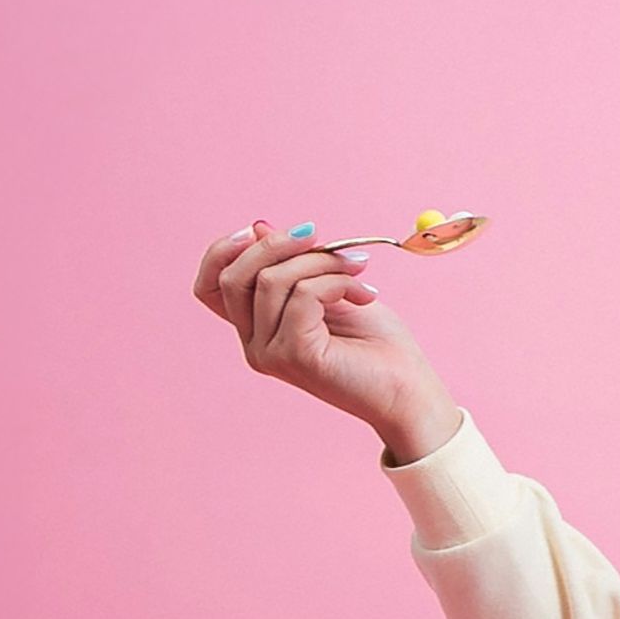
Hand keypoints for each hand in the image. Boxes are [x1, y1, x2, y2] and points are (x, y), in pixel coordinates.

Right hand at [191, 221, 454, 442]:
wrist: (410, 392)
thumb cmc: (377, 344)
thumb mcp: (329, 288)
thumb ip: (293, 265)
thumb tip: (259, 226)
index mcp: (256, 329)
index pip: (209, 286)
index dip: (222, 251)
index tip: (260, 229)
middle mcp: (255, 345)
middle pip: (232, 278)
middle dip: (277, 244)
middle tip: (322, 237)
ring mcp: (270, 354)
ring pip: (271, 281)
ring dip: (321, 262)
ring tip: (359, 271)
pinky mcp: (294, 356)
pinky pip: (302, 296)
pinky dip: (335, 282)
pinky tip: (365, 295)